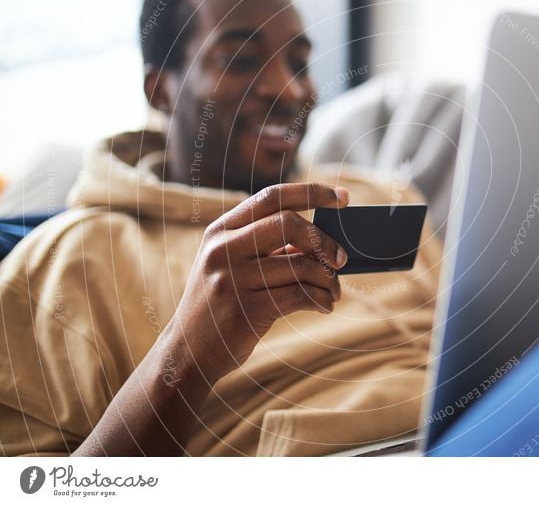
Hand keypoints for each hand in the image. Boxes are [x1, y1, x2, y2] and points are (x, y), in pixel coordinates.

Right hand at [168, 182, 349, 382]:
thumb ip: (270, 247)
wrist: (189, 352)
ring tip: (334, 291)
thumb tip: (325, 238)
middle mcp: (222, 249)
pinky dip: (321, 299)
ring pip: (300, 264)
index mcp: (221, 230)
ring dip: (328, 279)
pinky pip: (299, 295)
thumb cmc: (223, 304)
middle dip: (324, 241)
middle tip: (341, 259)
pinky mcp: (244, 310)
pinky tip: (326, 305)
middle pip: (288, 223)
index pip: (272, 197)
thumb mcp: (234, 265)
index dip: (312, 192)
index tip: (343, 197)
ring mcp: (231, 279)